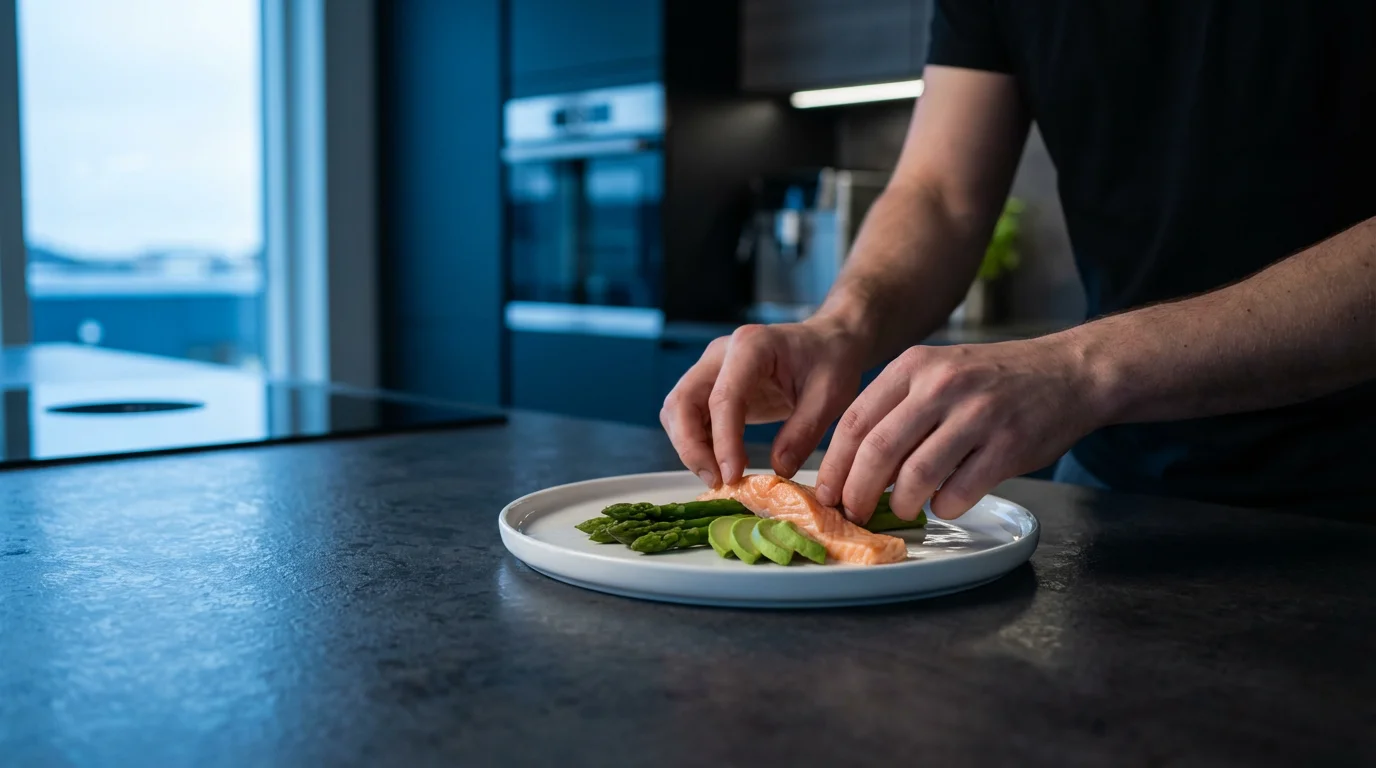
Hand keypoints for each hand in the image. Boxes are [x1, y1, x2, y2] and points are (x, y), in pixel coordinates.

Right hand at [660, 319, 866, 487]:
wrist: (827, 342)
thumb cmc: (830, 362)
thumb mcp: (830, 397)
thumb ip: (804, 432)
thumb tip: (779, 470)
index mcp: (751, 346)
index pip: (723, 397)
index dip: (723, 441)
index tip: (732, 477)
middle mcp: (720, 353)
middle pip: (683, 401)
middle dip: (691, 447)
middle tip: (718, 482)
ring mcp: (710, 368)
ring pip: (677, 410)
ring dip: (689, 447)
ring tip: (720, 477)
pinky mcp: (710, 385)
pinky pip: (688, 416)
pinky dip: (696, 443)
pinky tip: (721, 463)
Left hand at [814, 336, 1105, 521]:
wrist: (1068, 372)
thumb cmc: (992, 381)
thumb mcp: (937, 374)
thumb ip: (897, 410)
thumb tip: (852, 469)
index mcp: (913, 366)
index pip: (854, 421)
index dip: (834, 466)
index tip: (826, 493)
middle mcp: (941, 385)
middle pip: (878, 452)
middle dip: (858, 493)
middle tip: (855, 513)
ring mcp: (977, 414)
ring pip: (916, 476)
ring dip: (902, 505)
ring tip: (904, 509)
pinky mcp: (1007, 445)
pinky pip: (958, 492)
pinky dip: (944, 507)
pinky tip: (946, 502)